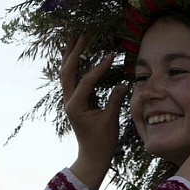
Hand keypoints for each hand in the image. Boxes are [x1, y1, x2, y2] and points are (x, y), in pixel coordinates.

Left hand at [61, 36, 127, 189]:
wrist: (92, 155)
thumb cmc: (102, 141)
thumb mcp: (110, 121)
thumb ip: (115, 101)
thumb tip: (124, 83)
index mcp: (75, 106)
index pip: (86, 81)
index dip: (99, 67)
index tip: (111, 54)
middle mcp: (68, 100)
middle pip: (67, 70)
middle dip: (74, 51)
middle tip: (83, 33)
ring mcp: (69, 99)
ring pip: (65, 71)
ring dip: (69, 53)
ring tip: (72, 35)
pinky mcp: (73, 99)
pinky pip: (70, 77)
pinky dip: (71, 63)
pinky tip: (73, 52)